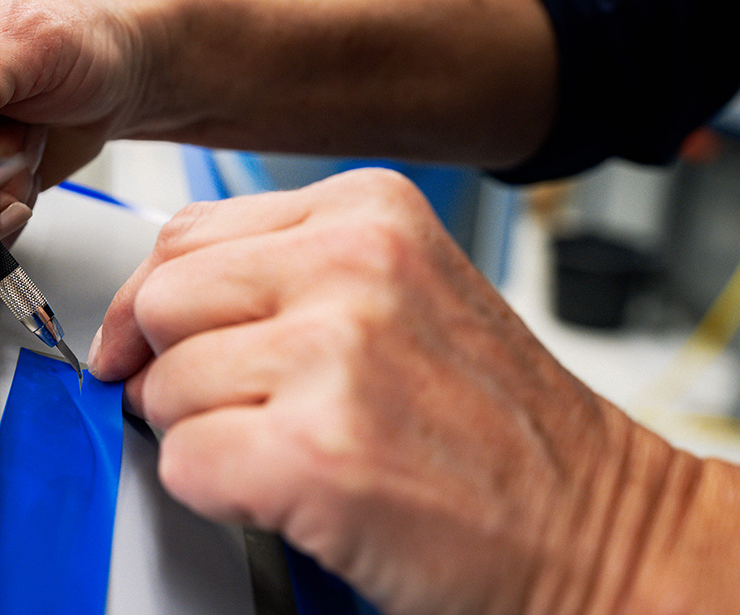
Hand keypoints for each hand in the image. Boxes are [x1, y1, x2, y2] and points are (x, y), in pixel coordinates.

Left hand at [91, 168, 682, 614]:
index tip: (152, 342)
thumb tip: (143, 312)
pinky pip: (185, 463)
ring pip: (164, 388)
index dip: (156, 303)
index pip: (187, 233)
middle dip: (174, 366)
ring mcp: (334, 354)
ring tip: (297, 449)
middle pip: (161, 301)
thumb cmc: (496, 424)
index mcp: (367, 211)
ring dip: (207, 435)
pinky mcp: (315, 451)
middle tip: (242, 408)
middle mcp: (352, 264)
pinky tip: (297, 491)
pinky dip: (221, 492)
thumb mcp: (401, 292)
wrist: (596, 527)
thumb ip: (280, 274)